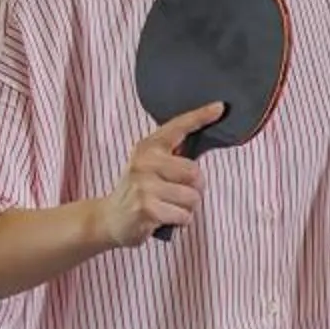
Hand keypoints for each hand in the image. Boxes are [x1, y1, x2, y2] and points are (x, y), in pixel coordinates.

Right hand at [98, 104, 221, 245]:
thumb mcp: (153, 167)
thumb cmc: (141, 192)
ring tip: (168, 206)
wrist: (110, 219)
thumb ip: (175, 157)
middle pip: (196, 173)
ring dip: (187, 208)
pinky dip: (180, 221)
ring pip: (193, 197)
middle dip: (195, 189)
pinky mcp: (146, 208)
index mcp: (148, 148)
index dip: (201, 117)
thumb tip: (207, 139)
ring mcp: (143, 185)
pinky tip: (163, 219)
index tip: (220, 107)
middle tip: (175, 194)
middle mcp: (144, 162)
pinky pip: (185, 216)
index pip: (178, 127)